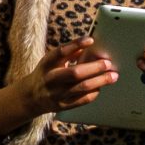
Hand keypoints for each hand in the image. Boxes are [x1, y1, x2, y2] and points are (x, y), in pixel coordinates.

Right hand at [0, 40, 114, 135]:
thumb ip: (69, 54)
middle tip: (108, 63)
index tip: (91, 39)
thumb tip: (89, 46)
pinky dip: (94, 92)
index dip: (76, 44)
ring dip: (100, 81)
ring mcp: (57, 94)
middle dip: (94, 68)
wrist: (31, 97)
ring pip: (82, 87)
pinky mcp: (63, 105)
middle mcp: (51, 79)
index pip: (61, 52)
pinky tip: (100, 87)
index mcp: (47, 64)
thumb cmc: (46, 73)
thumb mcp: (51, 61)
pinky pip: (83, 100)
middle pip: (75, 73)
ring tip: (113, 76)